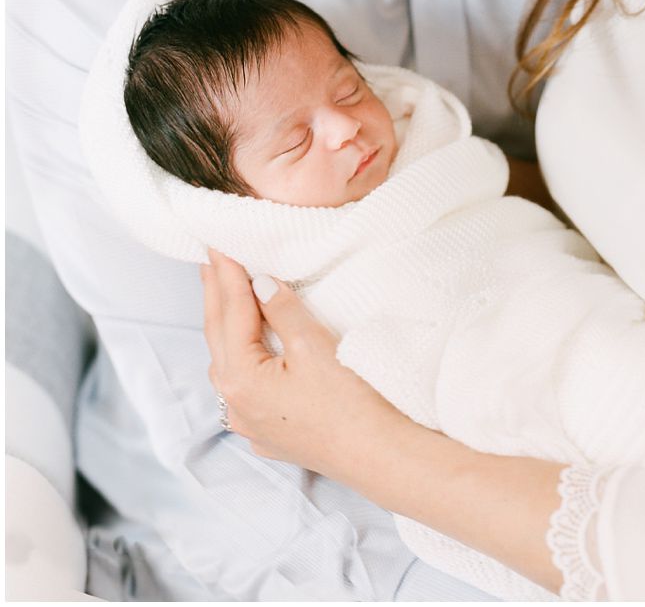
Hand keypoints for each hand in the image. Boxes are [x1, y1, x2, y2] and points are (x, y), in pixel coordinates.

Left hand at [201, 249, 408, 480]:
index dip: (227, 274)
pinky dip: (243, 360)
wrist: (377, 456)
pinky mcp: (269, 433)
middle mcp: (235, 402)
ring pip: (228, 364)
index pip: (231, 311)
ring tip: (226, 296)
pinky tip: (250, 351)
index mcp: (241, 377)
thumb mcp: (316, 347)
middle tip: (211, 260)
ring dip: (226, 327)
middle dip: (216, 296)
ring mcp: (249, 422)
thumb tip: (259, 283)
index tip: (219, 245)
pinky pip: (244, 389)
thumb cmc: (351, 404)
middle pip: (219, 337)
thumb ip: (283, 311)